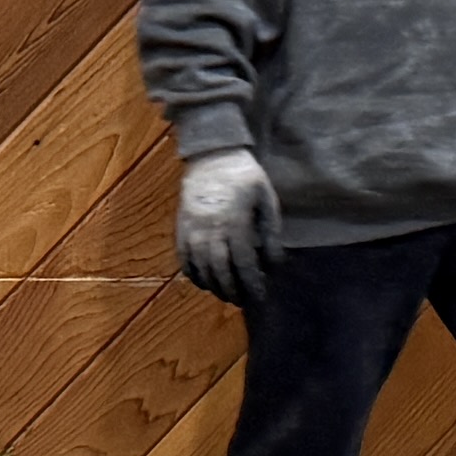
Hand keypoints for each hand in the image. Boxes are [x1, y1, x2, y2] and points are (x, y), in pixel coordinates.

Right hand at [173, 148, 276, 303]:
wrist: (212, 155)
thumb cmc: (245, 177)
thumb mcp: (266, 198)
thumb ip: (271, 231)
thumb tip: (274, 262)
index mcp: (235, 222)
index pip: (244, 263)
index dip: (252, 283)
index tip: (260, 296)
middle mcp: (210, 229)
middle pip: (220, 270)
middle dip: (232, 290)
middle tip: (242, 301)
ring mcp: (192, 228)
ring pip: (200, 267)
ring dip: (213, 285)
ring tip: (225, 294)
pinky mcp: (181, 226)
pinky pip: (183, 258)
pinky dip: (192, 274)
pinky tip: (204, 281)